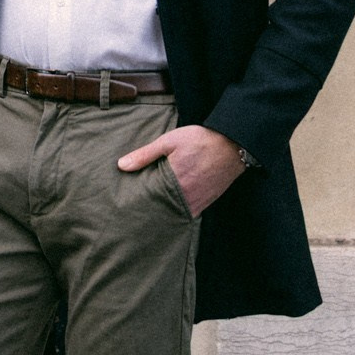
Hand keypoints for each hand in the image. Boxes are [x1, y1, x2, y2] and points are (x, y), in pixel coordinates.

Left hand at [118, 126, 246, 215]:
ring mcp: (199, 202)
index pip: (150, 201)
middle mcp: (187, 198)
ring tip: (152, 208)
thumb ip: (145, 154)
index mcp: (174, 184)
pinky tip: (171, 205)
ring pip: (176, 214)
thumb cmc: (200, 140)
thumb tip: (121, 165)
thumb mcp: (169, 141)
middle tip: (136, 211)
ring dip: (165, 212)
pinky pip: (190, 212)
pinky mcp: (208, 201)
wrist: (233, 144)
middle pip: (162, 211)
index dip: (139, 204)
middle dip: (150, 211)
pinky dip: (179, 210)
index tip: (128, 205)